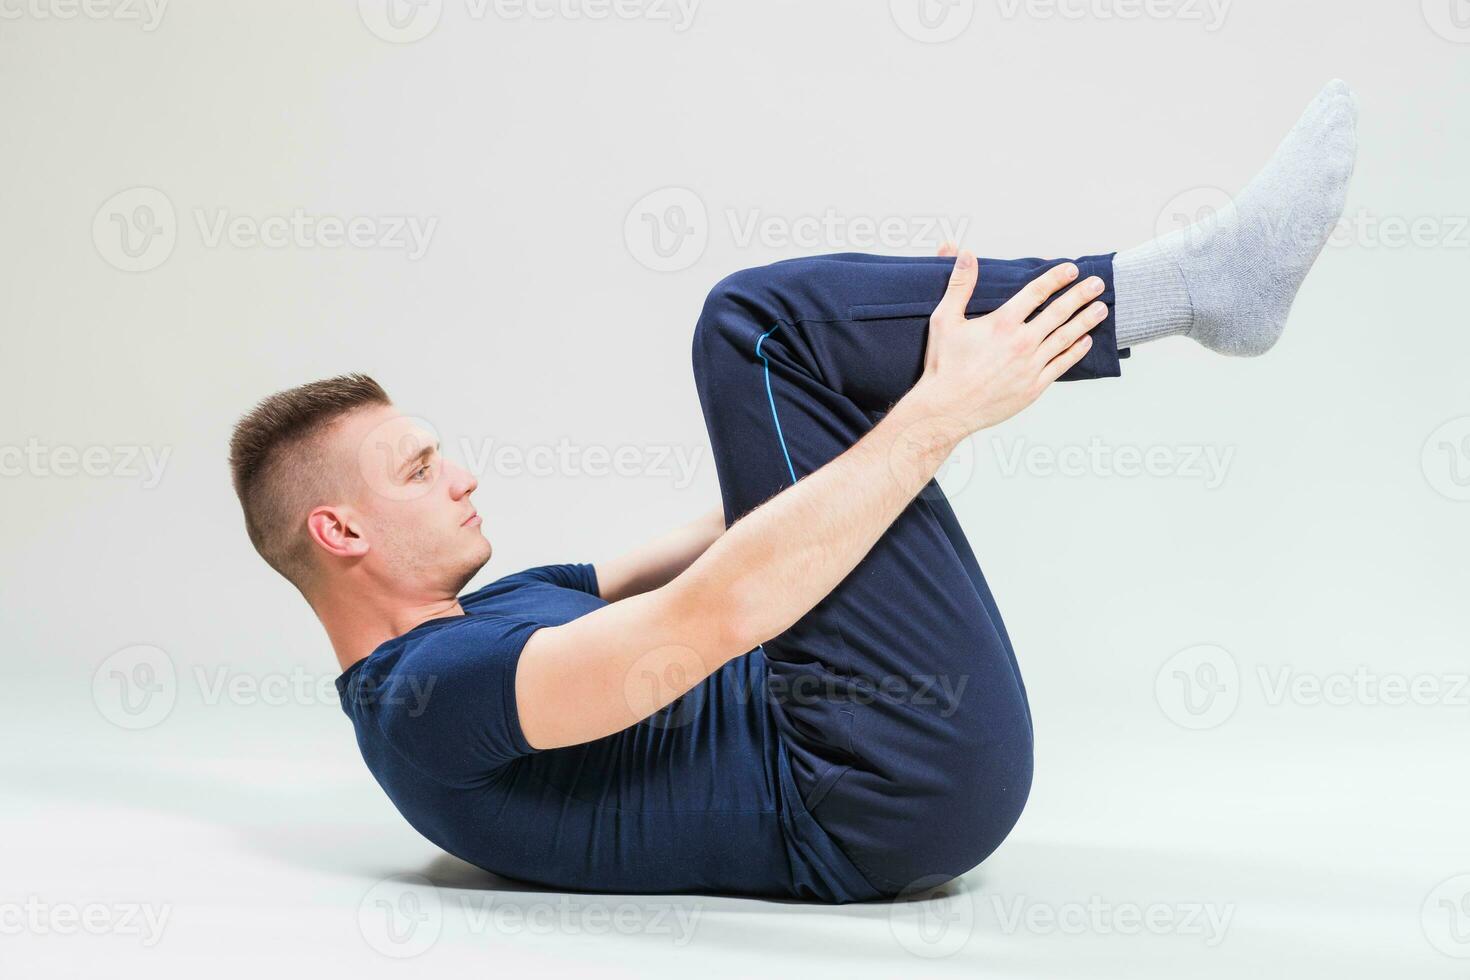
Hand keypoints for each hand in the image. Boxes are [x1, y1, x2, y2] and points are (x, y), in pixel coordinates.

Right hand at [915, 251, 1106, 433]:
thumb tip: (965, 255)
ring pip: (1066, 337)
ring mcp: (1030, 365)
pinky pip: (1061, 365)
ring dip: (1085, 320)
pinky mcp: (1033, 387)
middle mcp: (1021, 342)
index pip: (1036, 292)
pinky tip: (1085, 341)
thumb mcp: (944, 320)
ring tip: (1101, 308)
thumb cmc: (944, 366)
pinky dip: (1075, 351)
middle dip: (1080, 295)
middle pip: (1059, 312)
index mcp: (1002, 323)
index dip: (1056, 278)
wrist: (946, 409)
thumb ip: (959, 285)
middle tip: (1097, 284)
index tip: (1071, 269)